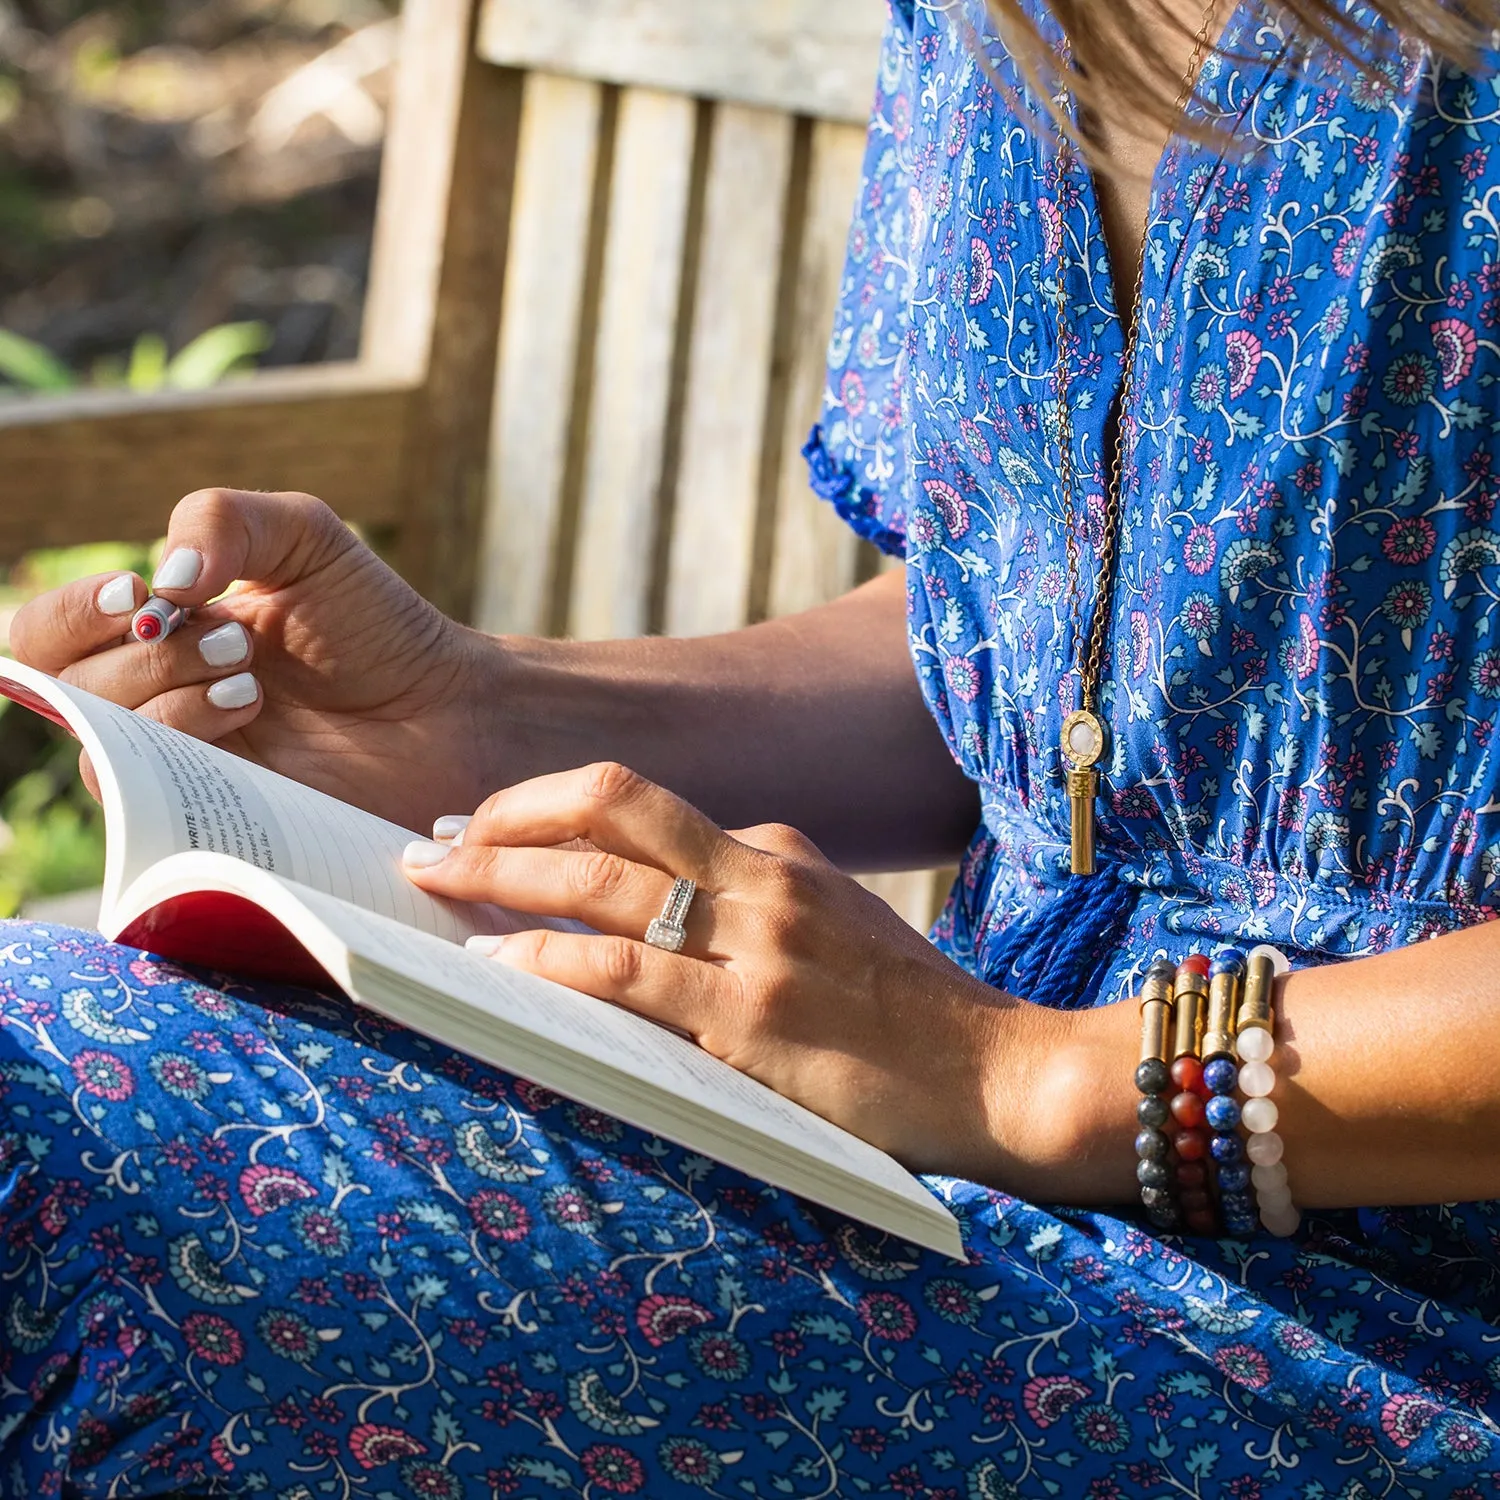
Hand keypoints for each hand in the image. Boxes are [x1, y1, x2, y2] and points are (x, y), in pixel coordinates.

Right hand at [8, 489, 493, 829]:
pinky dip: (185, 740)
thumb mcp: (305, 539)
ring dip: (166, 692)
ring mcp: (182, 766)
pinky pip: (150, 793)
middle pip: (63, 686)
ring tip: (252, 677)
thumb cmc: (377, 625)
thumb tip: (160, 579)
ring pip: (100, 739)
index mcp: (155, 636)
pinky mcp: (215, 817)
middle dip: (140, 650)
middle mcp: (152, 703)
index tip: (143, 592)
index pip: (47, 633)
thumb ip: (223, 520)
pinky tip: (249, 707)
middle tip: (234, 640)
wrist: (449, 708)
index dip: (73, 612)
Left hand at [402, 761, 1068, 1182]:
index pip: (642, 805)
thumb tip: (640, 918)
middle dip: (505, 814)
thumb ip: (748, 906)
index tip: (491, 824)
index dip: (550, 806)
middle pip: (609, 807)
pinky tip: (492, 962)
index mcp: (778, 849)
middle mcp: (763, 872)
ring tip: (434, 881)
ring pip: (600, 878)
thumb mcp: (831, 927)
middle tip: (432, 836)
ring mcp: (757, 940)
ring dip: (501, 872)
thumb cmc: (910, 1014)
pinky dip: (542, 957)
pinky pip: (622, 970)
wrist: (1000, 1072)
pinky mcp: (751, 1016)